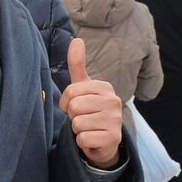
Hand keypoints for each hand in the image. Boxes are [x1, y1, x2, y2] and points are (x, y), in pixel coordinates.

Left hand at [59, 37, 122, 168]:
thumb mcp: (83, 87)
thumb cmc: (90, 110)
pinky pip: (83, 139)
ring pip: (77, 124)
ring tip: (88, 128)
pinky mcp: (113, 138)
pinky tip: (93, 139)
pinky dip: (82, 142)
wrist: (104, 140)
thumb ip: (78, 65)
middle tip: (82, 119)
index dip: (66, 103)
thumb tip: (76, 39)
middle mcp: (113, 101)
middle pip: (74, 107)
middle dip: (72, 117)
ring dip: (77, 130)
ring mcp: (115, 120)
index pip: (70, 92)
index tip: (75, 106)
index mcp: (104, 87)